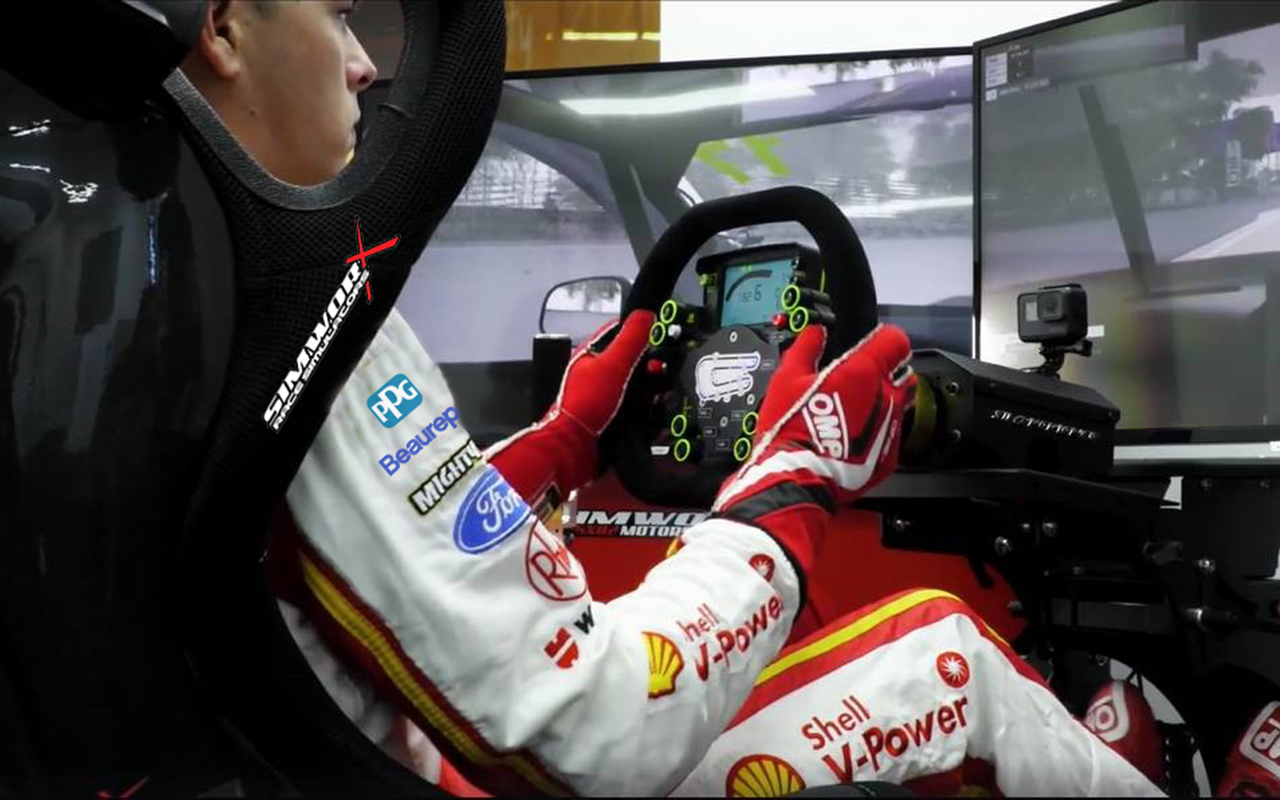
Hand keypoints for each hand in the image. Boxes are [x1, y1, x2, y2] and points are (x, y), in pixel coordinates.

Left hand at [487, 310, 655, 503]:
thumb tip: (646, 314)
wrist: (573, 450)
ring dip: (653, 396)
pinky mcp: (613, 422)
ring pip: (638, 390)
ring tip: (662, 398)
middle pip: (633, 364)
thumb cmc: (586, 405)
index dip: (640, 332)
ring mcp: (605, 400)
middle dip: (652, 369)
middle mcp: (598, 376)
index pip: (619, 333)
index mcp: (592, 357)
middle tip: (664, 374)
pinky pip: (638, 415)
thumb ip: (630, 339)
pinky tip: (659, 421)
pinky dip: (650, 418)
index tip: (661, 335)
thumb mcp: (612, 365)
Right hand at [712, 323, 915, 581]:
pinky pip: (890, 434)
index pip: (896, 340)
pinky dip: (876, 432)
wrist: (798, 479)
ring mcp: (891, 427)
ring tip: (849, 414)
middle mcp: (886, 397)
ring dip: (881, 403)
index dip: (883, 340)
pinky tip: (852, 437)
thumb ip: (806, 348)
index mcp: (863, 372)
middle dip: (884, 373)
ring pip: (898, 404)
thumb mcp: (786, 379)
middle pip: (902, 373)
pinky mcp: (890, 455)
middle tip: (856, 382)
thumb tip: (815, 334)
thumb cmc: (792, 430)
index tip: (871, 345)